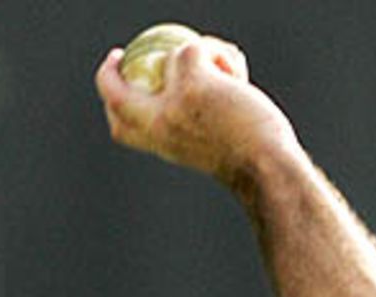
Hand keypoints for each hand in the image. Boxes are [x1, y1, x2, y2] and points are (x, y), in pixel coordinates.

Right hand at [94, 35, 298, 186]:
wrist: (269, 169)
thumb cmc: (253, 166)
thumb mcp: (211, 149)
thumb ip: (192, 126)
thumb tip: (190, 95)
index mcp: (162, 143)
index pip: (122, 126)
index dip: (113, 103)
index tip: (117, 84)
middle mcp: (159, 123)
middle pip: (114, 93)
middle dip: (106, 72)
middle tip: (118, 54)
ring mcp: (172, 99)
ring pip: (172, 55)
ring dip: (204, 56)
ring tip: (232, 76)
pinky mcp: (192, 79)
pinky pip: (199, 48)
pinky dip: (222, 55)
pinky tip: (240, 76)